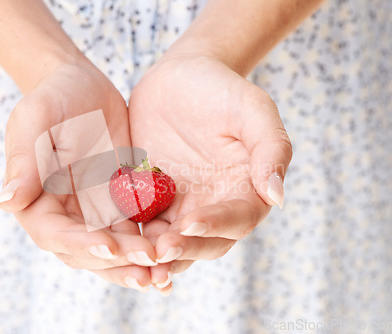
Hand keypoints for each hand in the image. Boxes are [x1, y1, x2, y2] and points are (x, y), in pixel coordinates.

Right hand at [0, 59, 156, 291]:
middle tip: (150, 265)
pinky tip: (176, 251)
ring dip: (138, 264)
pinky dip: (153, 244)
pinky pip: (137, 231)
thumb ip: (24, 163)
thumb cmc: (53, 97)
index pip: (55, 234)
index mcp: (38, 202)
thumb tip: (5, 203)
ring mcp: (95, 213)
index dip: (81, 244)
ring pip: (116, 250)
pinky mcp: (122, 204)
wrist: (84, 85)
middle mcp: (66, 215)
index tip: (109, 245)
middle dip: (118, 262)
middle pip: (88, 252)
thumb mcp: (34, 122)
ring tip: (165, 274)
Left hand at [128, 52, 292, 288]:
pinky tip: (113, 246)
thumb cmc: (221, 89)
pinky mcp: (150, 200)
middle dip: (183, 250)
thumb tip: (277, 197)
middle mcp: (213, 206)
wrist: (179, 78)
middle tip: (160, 251)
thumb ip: (271, 148)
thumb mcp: (252, 109)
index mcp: (245, 190)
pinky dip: (130, 240)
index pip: (236, 218)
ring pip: (170, 242)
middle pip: (203, 242)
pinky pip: (140, 225)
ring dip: (155, 258)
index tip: (190, 224)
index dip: (215, 225)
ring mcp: (179, 206)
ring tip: (137, 263)